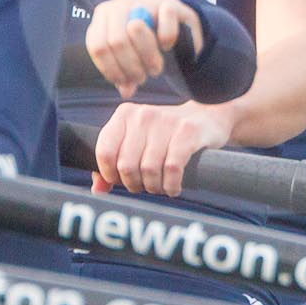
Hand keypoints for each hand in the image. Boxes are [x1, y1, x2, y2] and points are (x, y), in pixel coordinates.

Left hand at [85, 0, 202, 98]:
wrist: (176, 25)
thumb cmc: (147, 45)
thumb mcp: (130, 59)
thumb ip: (124, 74)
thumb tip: (126, 92)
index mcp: (103, 16)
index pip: (96, 46)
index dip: (111, 70)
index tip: (125, 81)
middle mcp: (120, 4)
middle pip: (116, 40)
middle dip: (131, 67)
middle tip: (142, 77)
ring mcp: (144, 1)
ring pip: (136, 29)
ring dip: (148, 58)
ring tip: (155, 69)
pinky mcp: (170, 3)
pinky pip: (164, 24)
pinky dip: (167, 41)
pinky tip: (167, 47)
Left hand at [92, 101, 231, 196]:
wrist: (206, 117)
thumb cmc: (165, 135)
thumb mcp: (137, 141)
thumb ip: (114, 162)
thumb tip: (98, 190)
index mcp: (125, 114)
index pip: (104, 151)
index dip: (110, 174)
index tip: (121, 181)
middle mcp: (143, 115)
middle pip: (127, 165)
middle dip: (134, 184)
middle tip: (144, 186)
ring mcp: (166, 122)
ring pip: (149, 170)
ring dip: (154, 187)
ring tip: (160, 187)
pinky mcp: (188, 132)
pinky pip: (172, 169)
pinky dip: (171, 185)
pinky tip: (173, 187)